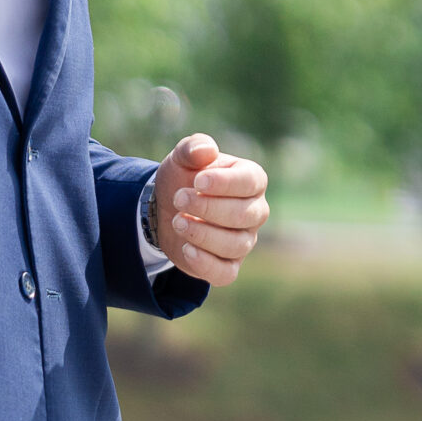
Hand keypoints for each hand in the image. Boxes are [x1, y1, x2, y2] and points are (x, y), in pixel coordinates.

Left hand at [154, 135, 268, 285]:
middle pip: (243, 215)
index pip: (250, 182)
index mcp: (251, 180)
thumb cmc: (184, 178)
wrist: (166, 207)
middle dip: (208, 207)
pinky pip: (226, 273)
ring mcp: (244, 241)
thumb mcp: (183, 157)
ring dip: (203, 234)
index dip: (225, 183)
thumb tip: (207, 150)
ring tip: (177, 221)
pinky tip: (187, 248)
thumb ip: (194, 147)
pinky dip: (206, 263)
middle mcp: (255, 212)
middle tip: (178, 199)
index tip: (197, 181)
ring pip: (235, 244)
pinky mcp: (228, 266)